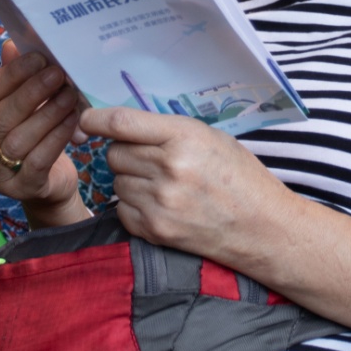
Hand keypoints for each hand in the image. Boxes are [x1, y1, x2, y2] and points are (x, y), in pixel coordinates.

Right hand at [0, 41, 88, 226]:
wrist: (49, 182)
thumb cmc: (34, 134)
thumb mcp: (24, 105)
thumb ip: (16, 77)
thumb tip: (12, 43)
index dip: (11, 74)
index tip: (39, 58)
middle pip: (1, 117)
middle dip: (32, 92)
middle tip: (58, 74)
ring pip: (19, 140)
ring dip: (47, 114)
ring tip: (70, 96)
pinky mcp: (20, 189)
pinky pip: (37, 162)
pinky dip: (56, 139)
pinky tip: (74, 122)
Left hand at [79, 106, 289, 263]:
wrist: (263, 228)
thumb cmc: (239, 177)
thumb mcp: (210, 139)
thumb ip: (167, 131)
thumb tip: (122, 128)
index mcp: (184, 137)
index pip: (122, 123)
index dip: (96, 119)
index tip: (86, 120)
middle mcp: (169, 168)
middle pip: (114, 154)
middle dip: (126, 154)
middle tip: (152, 161)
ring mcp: (160, 202)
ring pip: (117, 182)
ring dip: (132, 181)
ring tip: (165, 186)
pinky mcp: (155, 231)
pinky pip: (122, 209)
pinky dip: (134, 206)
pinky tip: (162, 206)